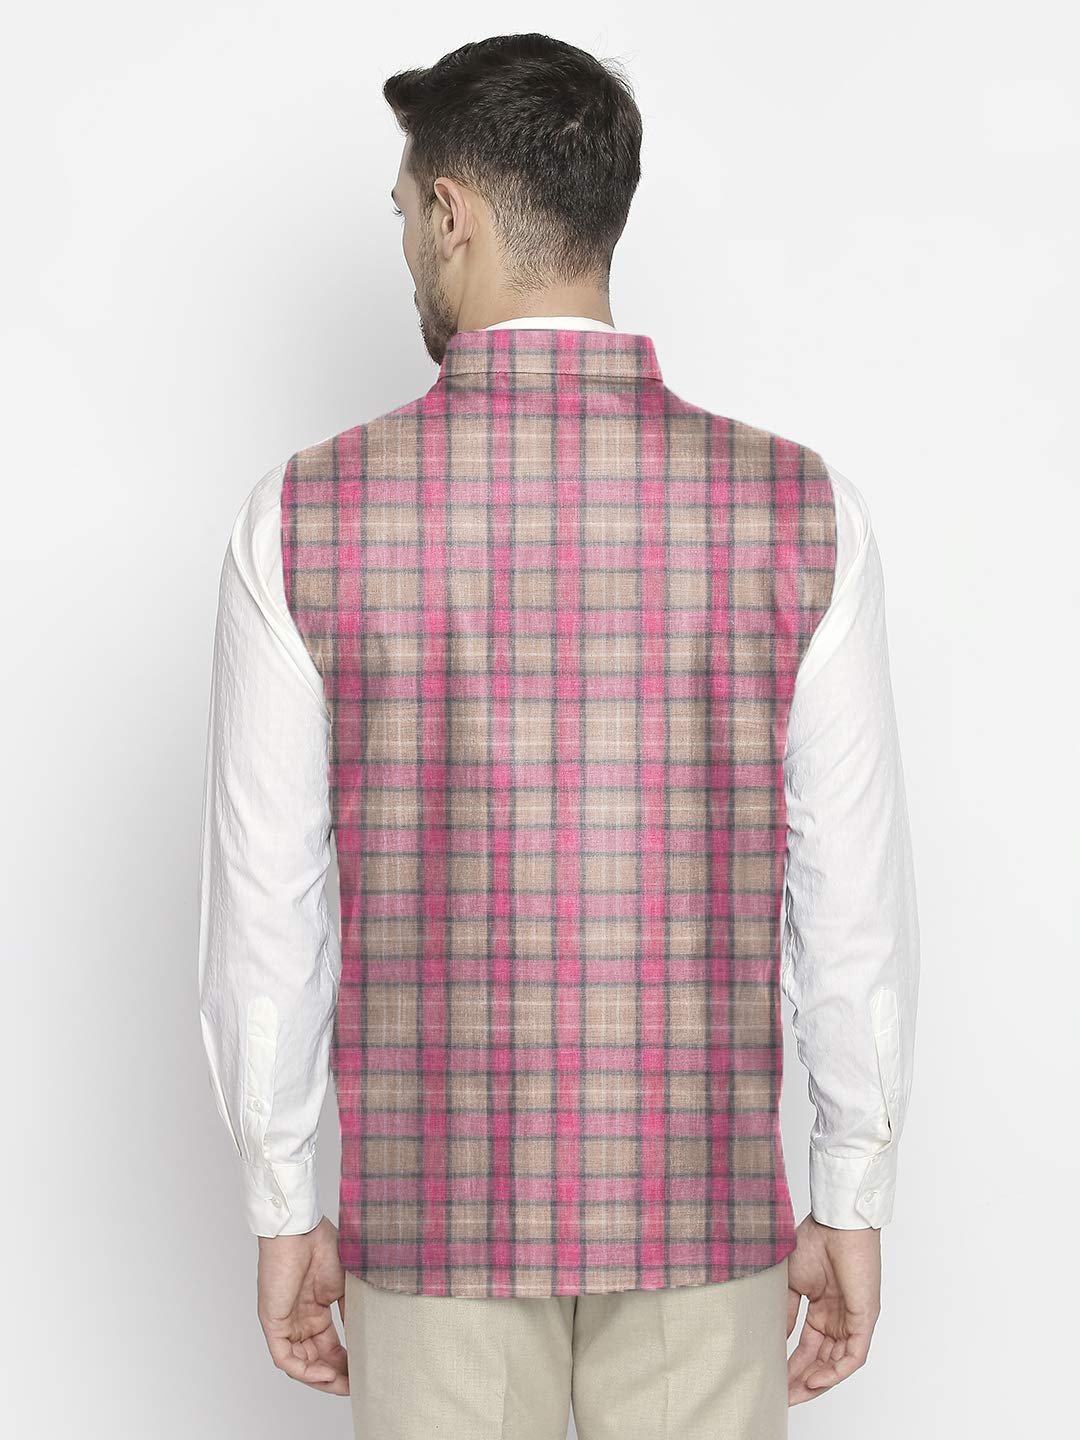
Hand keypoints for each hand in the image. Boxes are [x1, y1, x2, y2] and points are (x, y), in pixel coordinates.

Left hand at [256, 1215, 348, 1395]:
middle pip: (317, 1360)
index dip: (347, 1362)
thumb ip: (351, 1312)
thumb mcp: (345, 1285)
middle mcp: (299, 1321)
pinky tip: (327, 1374)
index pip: (330, 1346)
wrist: (300, 1228)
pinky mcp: (273, 1323)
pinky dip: (305, 1371)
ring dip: (322, 1378)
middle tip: (357, 1385)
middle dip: (337, 1376)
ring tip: (345, 1384)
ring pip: (301, 1364)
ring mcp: (285, 1323)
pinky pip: (285, 1358)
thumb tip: (366, 1337)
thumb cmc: (321, 1245)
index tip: (365, 1373)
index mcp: (315, 1310)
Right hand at [785, 1213, 880, 1403]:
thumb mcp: (791, 1282)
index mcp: (822, 1309)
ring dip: (816, 1381)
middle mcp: (839, 1319)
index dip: (791, 1366)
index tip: (773, 1381)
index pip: (808, 1348)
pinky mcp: (865, 1320)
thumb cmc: (815, 1241)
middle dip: (801, 1381)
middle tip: (782, 1396)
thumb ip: (786, 1312)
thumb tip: (775, 1339)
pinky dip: (835, 1371)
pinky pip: (853, 1356)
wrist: (835, 1224)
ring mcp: (853, 1321)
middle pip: (821, 1361)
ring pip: (836, 1364)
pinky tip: (815, 1379)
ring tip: (793, 1393)